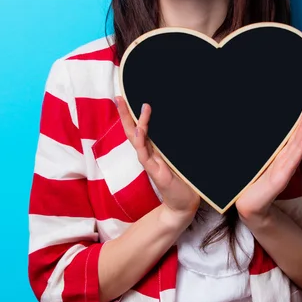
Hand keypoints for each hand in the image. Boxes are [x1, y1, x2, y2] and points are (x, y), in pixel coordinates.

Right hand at [114, 96, 199, 221]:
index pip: (140, 128)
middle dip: (125, 115)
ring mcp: (150, 163)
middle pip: (132, 131)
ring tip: (127, 106)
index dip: (133, 114)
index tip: (126, 97)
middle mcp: (149, 154)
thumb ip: (175, 143)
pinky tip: (139, 131)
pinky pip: (145, 155)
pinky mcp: (155, 172)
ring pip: (137, 140)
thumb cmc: (183, 180)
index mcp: (154, 150)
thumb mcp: (179, 157)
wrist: (184, 204)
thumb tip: (183, 121)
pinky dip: (141, 142)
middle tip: (118, 97)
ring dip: (133, 122)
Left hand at [236, 97, 301, 222]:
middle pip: (298, 134)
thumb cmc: (254, 182)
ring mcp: (284, 167)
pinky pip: (290, 160)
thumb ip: (267, 150)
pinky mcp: (279, 179)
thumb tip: (264, 129)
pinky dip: (299, 148)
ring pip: (297, 143)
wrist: (249, 205)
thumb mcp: (259, 161)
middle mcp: (284, 158)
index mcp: (280, 153)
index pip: (293, 132)